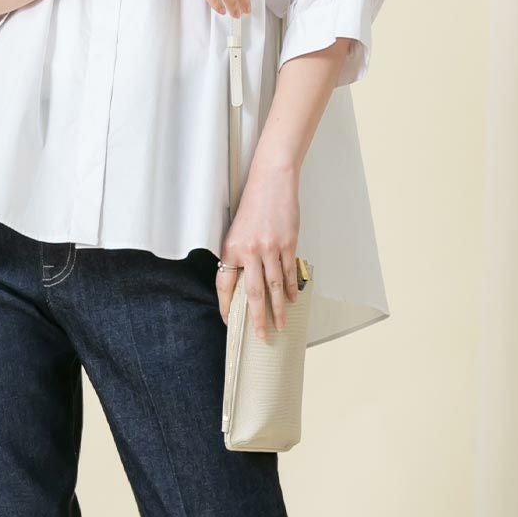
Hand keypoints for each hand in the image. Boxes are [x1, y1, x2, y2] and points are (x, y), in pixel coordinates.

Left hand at [215, 162, 300, 339]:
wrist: (272, 181)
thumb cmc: (254, 204)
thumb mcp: (237, 230)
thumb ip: (239, 255)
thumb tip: (244, 282)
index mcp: (231, 248)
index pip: (225, 284)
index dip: (226, 306)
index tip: (229, 321)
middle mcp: (249, 251)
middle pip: (252, 293)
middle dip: (256, 318)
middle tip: (261, 335)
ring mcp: (270, 248)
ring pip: (274, 286)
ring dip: (278, 308)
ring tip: (281, 323)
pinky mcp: (287, 244)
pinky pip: (289, 272)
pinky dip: (292, 288)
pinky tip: (292, 299)